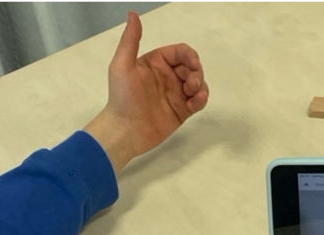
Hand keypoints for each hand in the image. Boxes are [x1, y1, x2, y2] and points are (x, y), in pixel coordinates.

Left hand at [83, 11, 208, 173]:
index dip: (189, 55)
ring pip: (198, 83)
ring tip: (193, 96)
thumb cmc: (122, 97)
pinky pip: (198, 101)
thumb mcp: (122, 65)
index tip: (193, 63)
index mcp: (156, 63)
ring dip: (201, 86)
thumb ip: (130, 40)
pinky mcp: (181, 111)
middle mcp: (168, 76)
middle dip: (196, 72)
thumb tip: (132, 14)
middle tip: (190, 85)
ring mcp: (176, 94)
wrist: (124, 130)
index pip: (180, 52)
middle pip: (192, 67)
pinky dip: (201, 100)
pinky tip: (195, 104)